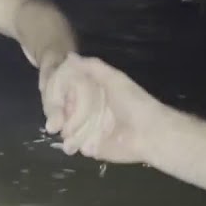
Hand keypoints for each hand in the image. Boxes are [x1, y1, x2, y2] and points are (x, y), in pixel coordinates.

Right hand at [41, 53, 168, 163]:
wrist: (148, 132)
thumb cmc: (132, 103)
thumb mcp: (113, 79)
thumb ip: (92, 67)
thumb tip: (69, 56)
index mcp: (92, 94)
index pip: (66, 92)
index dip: (58, 94)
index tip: (56, 98)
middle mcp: (87, 112)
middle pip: (63, 111)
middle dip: (59, 114)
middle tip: (58, 119)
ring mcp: (88, 131)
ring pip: (66, 129)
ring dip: (67, 130)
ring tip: (70, 131)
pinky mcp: (91, 148)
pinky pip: (75, 146)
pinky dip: (74, 144)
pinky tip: (81, 142)